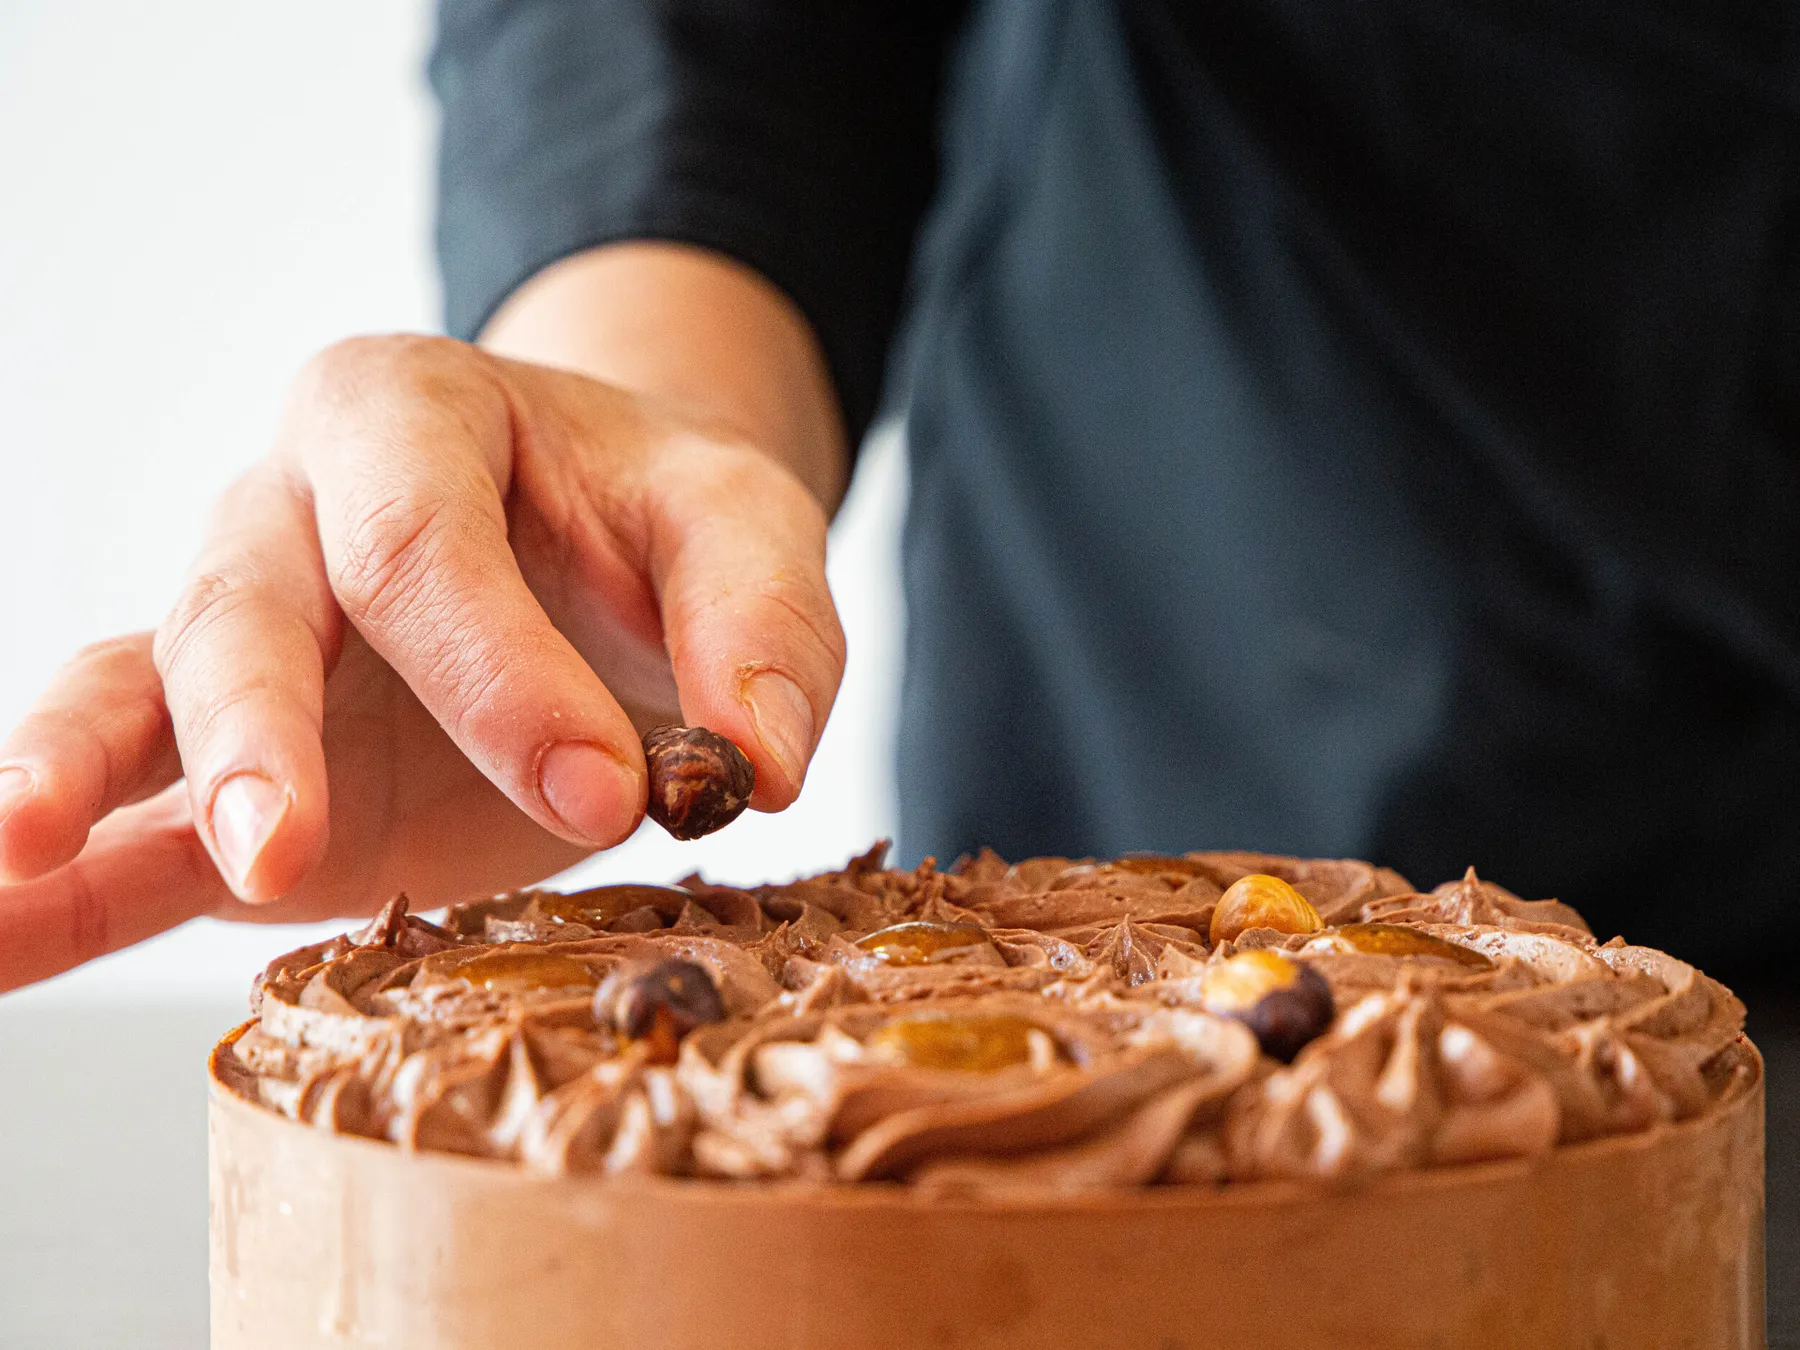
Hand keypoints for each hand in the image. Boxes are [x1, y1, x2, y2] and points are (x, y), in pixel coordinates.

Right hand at [0, 254, 847, 990]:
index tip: (607, 790)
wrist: (613, 544)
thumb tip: (753, 764)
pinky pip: (135, 816)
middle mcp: (292, 513)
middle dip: (255, 733)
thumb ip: (763, 625)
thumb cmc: (663, 523)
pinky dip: (59, 881)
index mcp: (410, 418)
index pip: (421, 542)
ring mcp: (251, 641)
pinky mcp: (249, 764)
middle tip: (279, 848)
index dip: (499, 671)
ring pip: (138, 695)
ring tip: (11, 856)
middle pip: (240, 609)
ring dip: (75, 779)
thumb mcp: (747, 530)